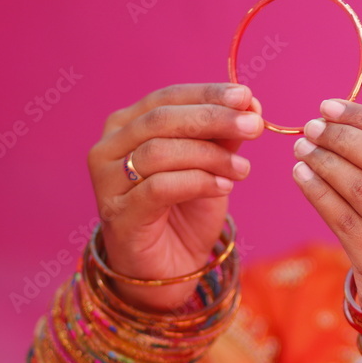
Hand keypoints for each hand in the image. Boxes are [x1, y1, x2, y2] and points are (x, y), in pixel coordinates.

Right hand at [86, 83, 263, 310]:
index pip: (167, 98)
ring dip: (210, 156)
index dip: (208, 94)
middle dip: (213, 118)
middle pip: (161, 120)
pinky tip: (225, 187)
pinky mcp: (118, 215)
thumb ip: (225, 133)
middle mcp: (108, 148)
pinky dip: (198, 182)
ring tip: (243, 169)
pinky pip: (159, 188)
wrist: (170, 268)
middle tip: (254, 125)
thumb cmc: (186, 209)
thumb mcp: (212, 164)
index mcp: (127, 125)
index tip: (247, 97)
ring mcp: (107, 183)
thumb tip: (251, 104)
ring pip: (159, 152)